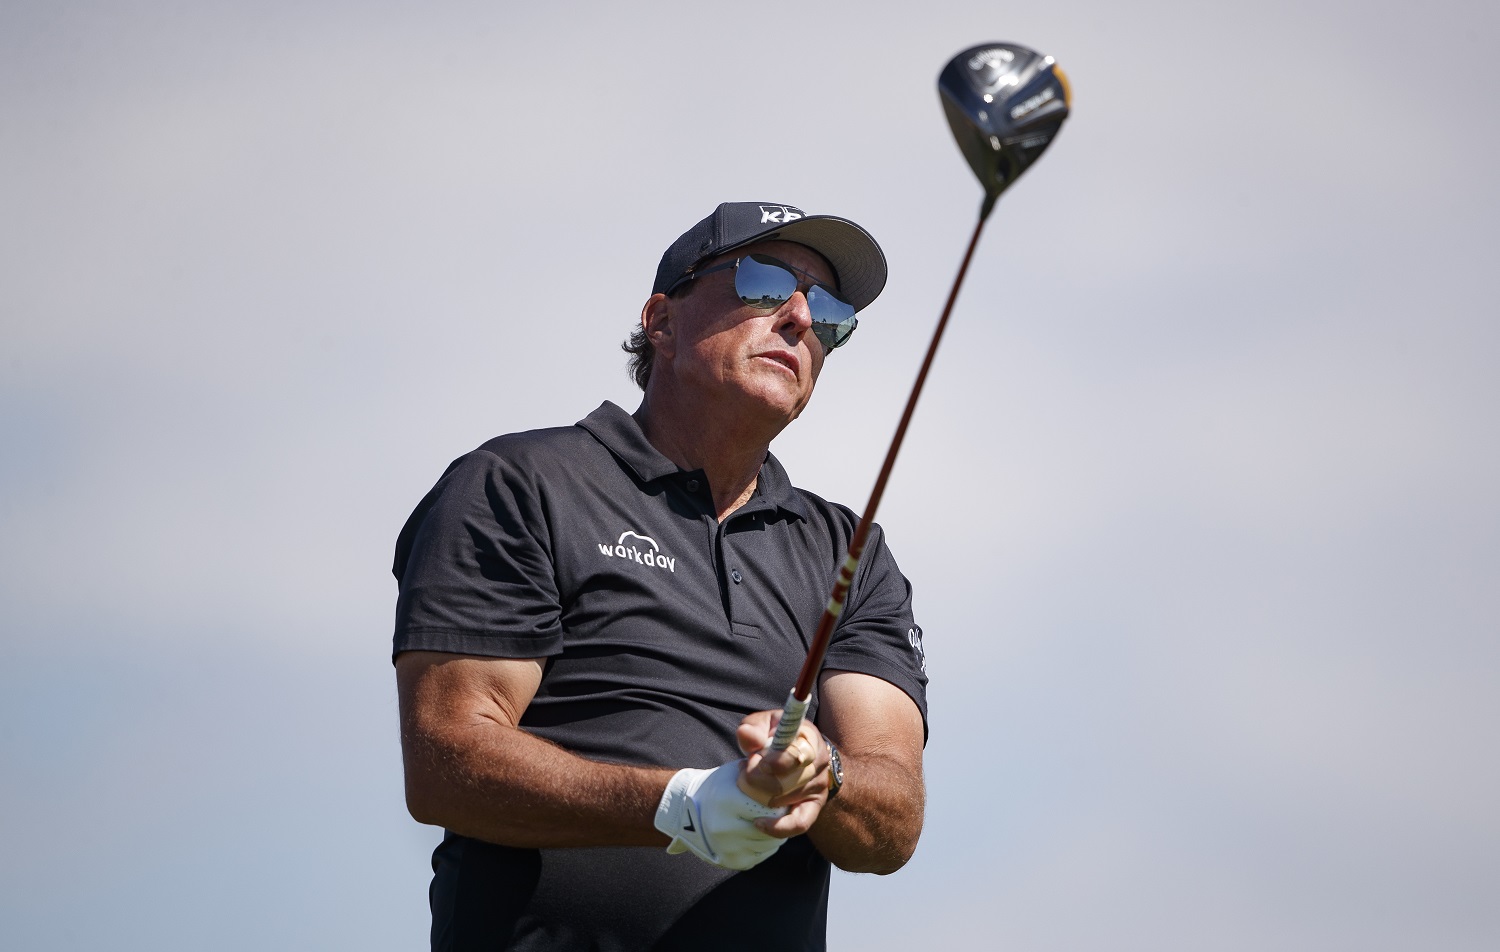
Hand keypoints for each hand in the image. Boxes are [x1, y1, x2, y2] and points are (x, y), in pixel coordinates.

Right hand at [654, 763, 786, 870]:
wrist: (686, 813)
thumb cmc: (716, 787)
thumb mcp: (734, 773)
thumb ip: (760, 776)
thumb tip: (785, 776)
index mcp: (728, 801)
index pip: (769, 807)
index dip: (778, 804)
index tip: (781, 800)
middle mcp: (726, 828)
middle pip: (771, 827)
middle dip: (778, 820)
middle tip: (778, 812)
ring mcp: (729, 848)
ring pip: (770, 843)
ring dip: (774, 833)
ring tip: (766, 821)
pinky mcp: (733, 862)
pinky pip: (762, 854)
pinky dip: (764, 845)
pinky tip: (756, 834)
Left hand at [735, 710, 832, 837]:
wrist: (799, 756)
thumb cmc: (778, 738)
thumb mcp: (765, 724)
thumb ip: (754, 727)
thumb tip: (747, 735)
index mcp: (809, 738)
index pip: (798, 753)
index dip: (776, 760)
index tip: (757, 760)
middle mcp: (819, 763)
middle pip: (787, 781)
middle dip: (757, 779)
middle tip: (744, 771)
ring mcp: (818, 787)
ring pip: (785, 800)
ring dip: (758, 795)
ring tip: (746, 784)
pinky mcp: (813, 807)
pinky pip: (799, 824)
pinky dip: (778, 827)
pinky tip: (758, 822)